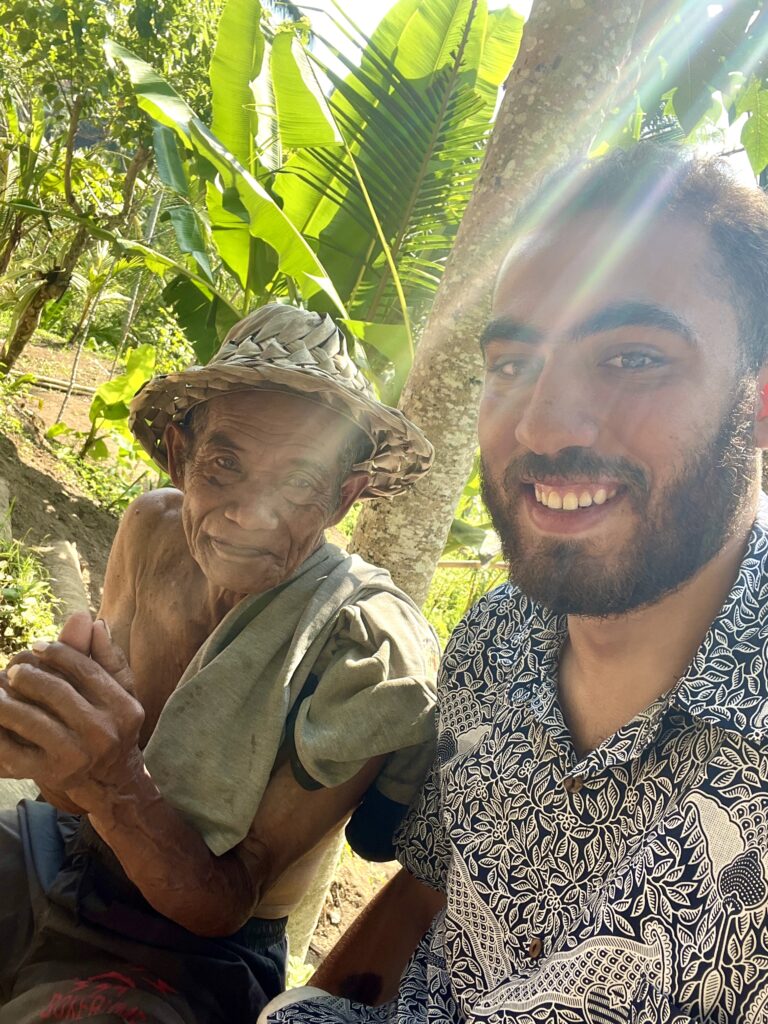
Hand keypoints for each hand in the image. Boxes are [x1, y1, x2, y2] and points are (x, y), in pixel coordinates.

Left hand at [0, 617, 144, 812]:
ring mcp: (76, 755)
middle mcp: (104, 732)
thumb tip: (94, 622)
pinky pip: (13, 750)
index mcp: (124, 708)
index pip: (85, 670)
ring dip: (6, 699)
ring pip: (30, 718)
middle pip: (56, 691)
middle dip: (29, 674)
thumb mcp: (120, 691)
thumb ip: (107, 657)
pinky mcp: (51, 774)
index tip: (36, 646)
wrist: (111, 781)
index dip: (57, 652)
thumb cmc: (112, 724)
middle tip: (13, 668)